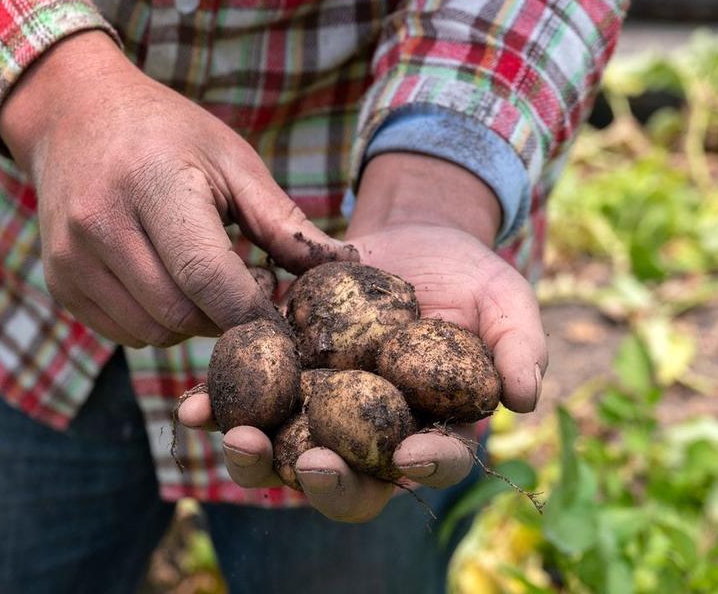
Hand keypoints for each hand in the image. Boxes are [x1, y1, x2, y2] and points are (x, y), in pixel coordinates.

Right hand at [0, 31, 353, 346]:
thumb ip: (284, 223)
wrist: (75, 116)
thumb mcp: (233, 160)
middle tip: (248, 290)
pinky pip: (126, 333)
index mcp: (151, 182)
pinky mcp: (60, 284)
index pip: (206, 274)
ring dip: (193, 323)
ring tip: (207, 280)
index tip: (284, 321)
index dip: (252, 310)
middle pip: (180, 312)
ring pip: (153, 331)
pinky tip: (169, 283)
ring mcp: (71, 258)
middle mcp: (100, 223)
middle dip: (226, 318)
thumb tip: (343, 269)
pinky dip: (159, 323)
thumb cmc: (168, 136)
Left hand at [179, 153, 546, 521]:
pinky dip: (215, 412)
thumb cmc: (467, 275)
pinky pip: (245, 407)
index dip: (425, 466)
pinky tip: (191, 408)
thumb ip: (519, 346)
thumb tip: (527, 399)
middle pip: (352, 482)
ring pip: (287, 457)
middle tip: (309, 464)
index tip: (408, 455)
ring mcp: (322, 414)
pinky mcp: (281, 382)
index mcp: (433, 430)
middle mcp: (373, 436)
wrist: (408, 234)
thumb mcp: (505, 301)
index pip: (436, 462)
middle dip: (327, 483)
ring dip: (258, 459)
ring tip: (235, 438)